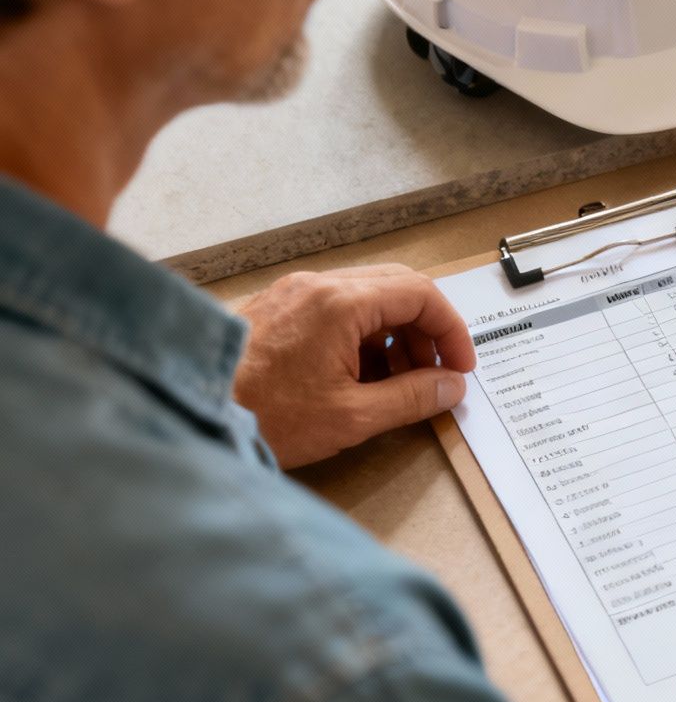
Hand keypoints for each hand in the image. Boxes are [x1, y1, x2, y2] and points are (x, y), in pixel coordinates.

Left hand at [233, 264, 477, 468]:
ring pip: (368, 297)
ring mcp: (294, 292)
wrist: (190, 414)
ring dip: (394, 334)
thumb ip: (412, 397)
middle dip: (425, 330)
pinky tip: (358, 375)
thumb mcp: (351, 416)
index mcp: (341, 302)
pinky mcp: (277, 307)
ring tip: (396, 382)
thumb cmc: (263, 416)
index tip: (460, 367)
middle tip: (435, 373)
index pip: (421, 295)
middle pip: (398, 288)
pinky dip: (362, 334)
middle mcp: (318, 285)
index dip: (451, 331)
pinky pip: (337, 307)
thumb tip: (451, 386)